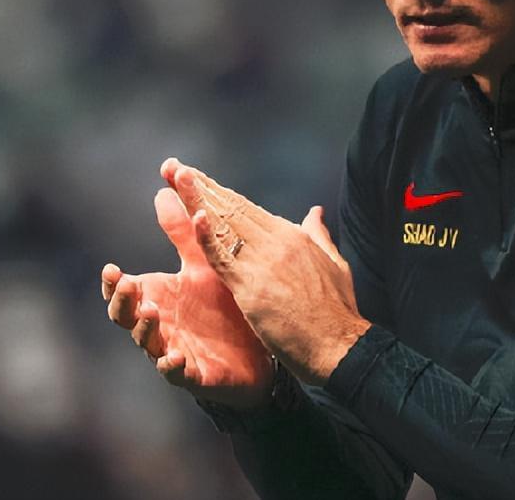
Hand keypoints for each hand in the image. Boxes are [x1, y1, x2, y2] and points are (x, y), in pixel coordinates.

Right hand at [102, 186, 272, 409]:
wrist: (256, 351)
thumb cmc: (222, 304)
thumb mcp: (204, 264)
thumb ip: (184, 232)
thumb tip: (163, 190)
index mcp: (159, 296)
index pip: (124, 291)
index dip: (112, 283)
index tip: (110, 269)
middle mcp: (159, 325)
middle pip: (126, 317)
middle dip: (123, 302)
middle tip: (128, 285)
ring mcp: (173, 350)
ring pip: (148, 344)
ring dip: (146, 329)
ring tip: (151, 311)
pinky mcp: (195, 375)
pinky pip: (177, 374)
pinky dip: (173, 367)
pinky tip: (175, 358)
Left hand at [163, 158, 370, 385]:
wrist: (339, 346)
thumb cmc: (338, 311)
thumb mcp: (334, 264)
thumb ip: (319, 236)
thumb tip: (315, 213)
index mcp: (294, 236)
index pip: (248, 208)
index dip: (220, 191)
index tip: (198, 176)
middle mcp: (278, 242)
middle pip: (232, 208)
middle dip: (201, 186)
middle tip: (174, 168)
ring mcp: (264, 263)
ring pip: (224, 225)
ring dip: (196, 199)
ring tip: (176, 176)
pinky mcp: (252, 288)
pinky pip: (223, 257)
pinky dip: (206, 236)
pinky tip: (193, 216)